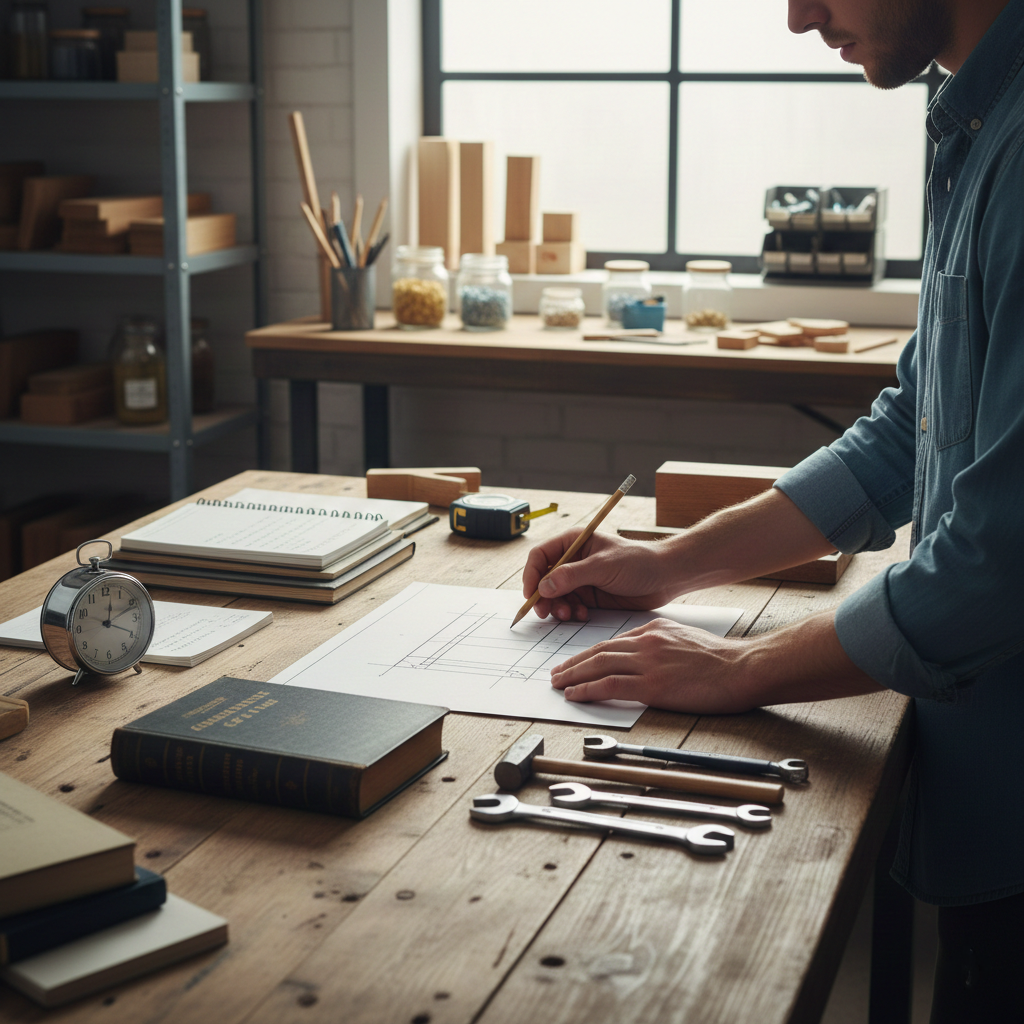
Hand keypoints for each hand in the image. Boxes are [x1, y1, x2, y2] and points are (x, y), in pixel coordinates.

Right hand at [522, 530, 679, 620]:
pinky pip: (570, 606)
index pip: (541, 556)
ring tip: (569, 614)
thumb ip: (573, 575)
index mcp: (574, 542)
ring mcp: (581, 579)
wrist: (666, 578)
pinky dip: (571, 613)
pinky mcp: (590, 596)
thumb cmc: (639, 562)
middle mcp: (573, 560)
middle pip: (544, 579)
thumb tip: (544, 586)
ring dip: (557, 607)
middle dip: (542, 597)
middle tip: (545, 613)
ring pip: (555, 596)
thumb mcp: (604, 565)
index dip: (531, 575)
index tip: (531, 594)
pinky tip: (582, 615)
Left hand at [550, 617, 755, 713]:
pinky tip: (574, 695)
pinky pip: (610, 686)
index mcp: (654, 630)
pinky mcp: (652, 685)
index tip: (576, 662)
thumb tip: (643, 655)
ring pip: (599, 666)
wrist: (742, 669)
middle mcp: (647, 642)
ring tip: (558, 684)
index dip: (589, 653)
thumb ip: (661, 643)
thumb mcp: (685, 638)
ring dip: (573, 676)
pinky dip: (587, 690)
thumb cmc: (721, 660)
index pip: (613, 642)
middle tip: (556, 673)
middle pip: (599, 651)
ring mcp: (648, 663)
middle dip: (574, 663)